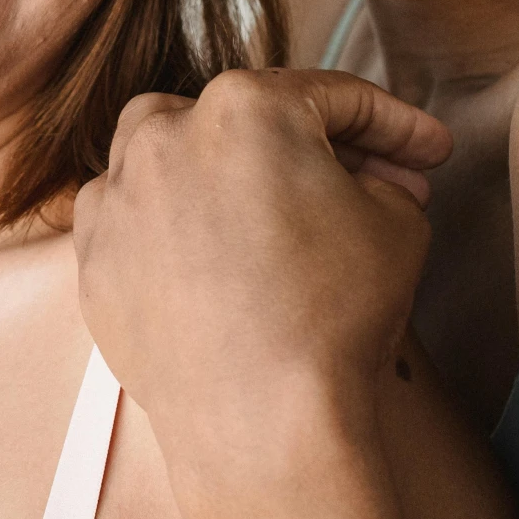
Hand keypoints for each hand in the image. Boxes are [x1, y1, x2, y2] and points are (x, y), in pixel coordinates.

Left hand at [71, 68, 451, 443]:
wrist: (260, 420)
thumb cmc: (330, 317)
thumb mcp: (398, 225)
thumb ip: (384, 180)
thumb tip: (375, 181)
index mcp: (246, 105)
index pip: (336, 98)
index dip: (396, 124)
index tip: (425, 151)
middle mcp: (165, 133)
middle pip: (251, 118)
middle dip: (316, 147)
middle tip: (370, 184)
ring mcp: (118, 195)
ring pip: (175, 152)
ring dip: (226, 167)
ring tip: (273, 203)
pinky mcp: (93, 257)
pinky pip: (136, 218)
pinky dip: (170, 223)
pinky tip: (210, 254)